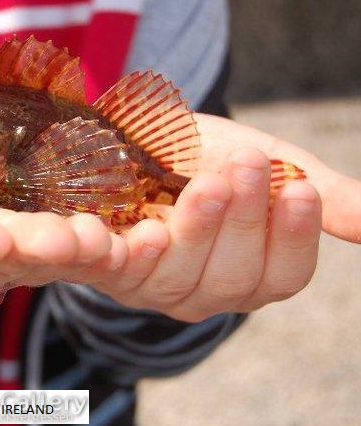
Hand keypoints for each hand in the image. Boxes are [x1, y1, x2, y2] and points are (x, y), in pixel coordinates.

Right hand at [0, 133, 125, 301]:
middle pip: (6, 258)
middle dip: (38, 250)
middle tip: (75, 239)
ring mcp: (14, 246)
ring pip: (50, 248)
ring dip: (83, 242)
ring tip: (115, 230)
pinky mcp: (45, 223)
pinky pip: (78, 223)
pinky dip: (109, 219)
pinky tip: (142, 209)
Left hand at [92, 113, 360, 321]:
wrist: (137, 134)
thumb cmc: (205, 156)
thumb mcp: (268, 167)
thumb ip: (318, 193)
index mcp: (249, 274)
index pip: (281, 277)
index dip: (293, 238)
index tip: (298, 187)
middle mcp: (202, 292)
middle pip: (232, 280)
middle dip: (244, 223)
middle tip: (249, 165)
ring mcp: (151, 285)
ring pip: (179, 278)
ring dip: (197, 228)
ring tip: (209, 182)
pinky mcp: (106, 267)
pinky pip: (115, 271)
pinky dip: (126, 254)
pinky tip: (136, 231)